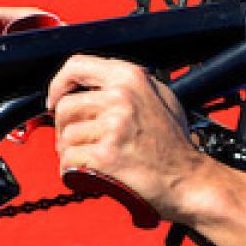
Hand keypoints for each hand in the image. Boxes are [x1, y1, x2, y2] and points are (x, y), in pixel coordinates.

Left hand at [47, 54, 210, 221]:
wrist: (189, 179)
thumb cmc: (176, 144)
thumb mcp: (162, 98)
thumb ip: (129, 85)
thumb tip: (95, 82)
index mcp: (132, 78)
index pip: (77, 66)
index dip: (59, 84)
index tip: (56, 99)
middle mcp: (121, 98)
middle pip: (66, 107)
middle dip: (66, 127)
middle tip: (82, 141)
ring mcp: (113, 126)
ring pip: (65, 136)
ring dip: (73, 152)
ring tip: (93, 160)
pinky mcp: (105, 155)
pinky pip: (68, 161)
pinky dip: (74, 172)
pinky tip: (92, 174)